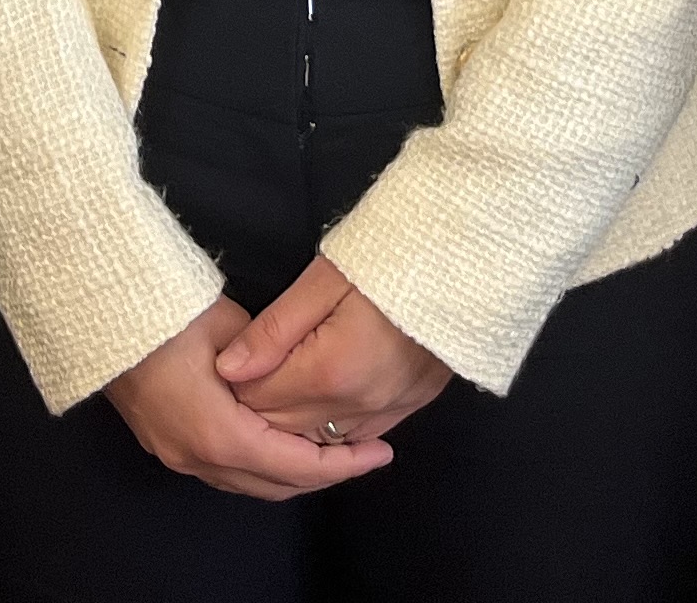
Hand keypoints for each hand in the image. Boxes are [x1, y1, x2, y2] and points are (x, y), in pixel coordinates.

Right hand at [103, 297, 395, 501]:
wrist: (95, 312)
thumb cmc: (163, 312)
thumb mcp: (229, 326)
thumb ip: (269, 360)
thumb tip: (296, 379)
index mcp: (218, 434)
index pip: (294, 466)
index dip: (340, 464)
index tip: (378, 454)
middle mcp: (196, 457)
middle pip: (273, 484)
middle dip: (322, 474)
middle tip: (361, 453)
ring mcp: (175, 454)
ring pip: (247, 482)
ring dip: (289, 471)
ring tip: (328, 447)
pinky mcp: (164, 443)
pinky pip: (223, 468)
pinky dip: (259, 462)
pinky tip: (279, 439)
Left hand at [215, 257, 454, 448]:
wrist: (467, 263)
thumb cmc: (392, 259)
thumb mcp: (324, 280)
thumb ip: (274, 329)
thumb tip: (229, 368)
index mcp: (331, 371)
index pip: (259, 397)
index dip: (237, 378)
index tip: (231, 352)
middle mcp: (358, 405)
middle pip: (284, 425)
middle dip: (260, 399)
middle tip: (254, 360)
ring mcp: (388, 411)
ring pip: (319, 436)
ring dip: (294, 415)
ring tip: (287, 373)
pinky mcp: (410, 407)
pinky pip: (356, 433)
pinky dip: (332, 421)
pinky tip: (325, 393)